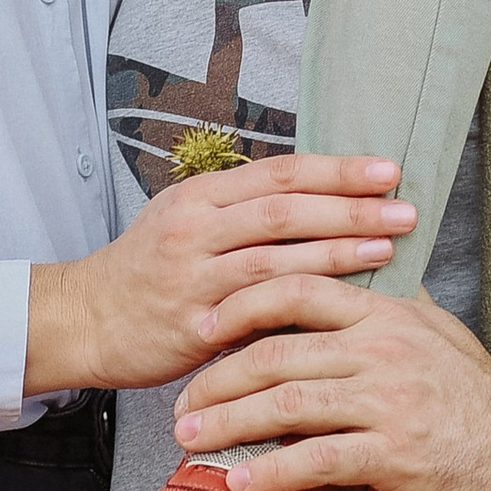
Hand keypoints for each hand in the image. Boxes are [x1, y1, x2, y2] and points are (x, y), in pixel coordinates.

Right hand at [25, 154, 411, 396]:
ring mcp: (193, 273)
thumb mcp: (184, 221)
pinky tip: (340, 304)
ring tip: (388, 246)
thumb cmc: (145, 271)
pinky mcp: (193, 320)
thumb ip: (241, 210)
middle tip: (405, 208)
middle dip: (351, 205)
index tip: (387, 169)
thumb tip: (315, 199)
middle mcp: (197, 225)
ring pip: (275, 255)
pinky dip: (302, 301)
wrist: (84, 319)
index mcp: (201, 194)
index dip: (336, 170)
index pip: (280, 172)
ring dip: (337, 250)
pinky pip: (255, 308)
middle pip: (285, 207)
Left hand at [175, 299, 490, 490]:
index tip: (201, 326)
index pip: (296, 290)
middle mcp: (380, 350)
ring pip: (285, 406)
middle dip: (216, 377)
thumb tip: (336, 284)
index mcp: (384, 314)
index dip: (240, 304)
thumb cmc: (475, 392)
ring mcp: (387, 402)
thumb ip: (382, 306)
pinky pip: (315, 460)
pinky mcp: (395, 454)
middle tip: (181, 401)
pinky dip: (269, 473)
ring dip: (228, 424)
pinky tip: (239, 482)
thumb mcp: (433, 330)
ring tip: (190, 441)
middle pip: (275, 353)